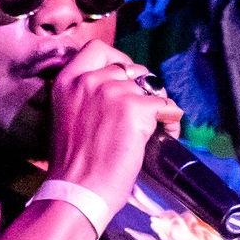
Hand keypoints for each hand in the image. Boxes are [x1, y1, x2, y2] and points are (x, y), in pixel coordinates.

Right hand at [40, 36, 181, 217]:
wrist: (76, 191)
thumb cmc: (72, 163)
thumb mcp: (67, 115)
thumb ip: (86, 95)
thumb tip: (120, 88)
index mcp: (67, 80)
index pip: (98, 48)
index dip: (118, 59)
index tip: (126, 78)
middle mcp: (89, 79)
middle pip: (129, 68)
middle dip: (141, 87)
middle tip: (145, 109)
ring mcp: (112, 92)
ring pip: (149, 88)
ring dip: (157, 106)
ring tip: (157, 128)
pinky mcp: (135, 109)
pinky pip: (166, 107)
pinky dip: (171, 121)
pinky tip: (167, 135)